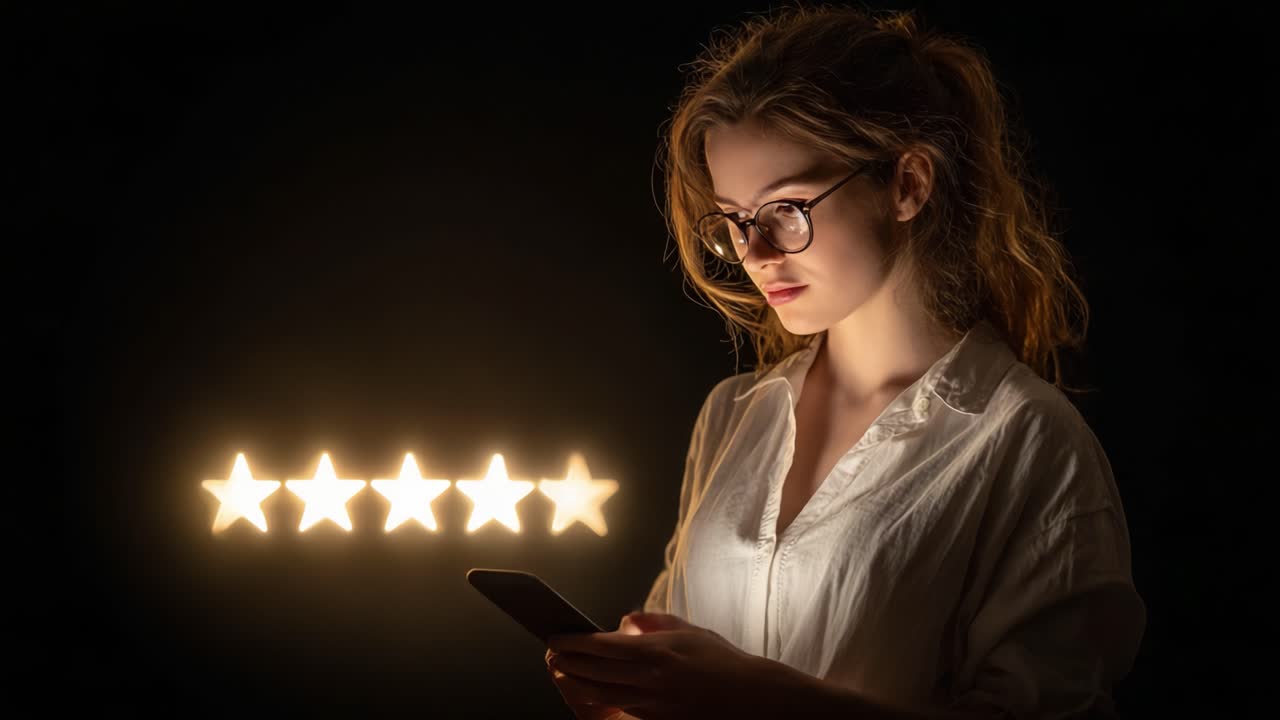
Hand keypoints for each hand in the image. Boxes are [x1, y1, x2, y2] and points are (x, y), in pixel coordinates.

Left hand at [545, 611, 772, 719]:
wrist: (752, 699)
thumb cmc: (722, 662)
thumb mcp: (690, 632)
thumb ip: (655, 622)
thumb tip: (626, 619)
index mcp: (659, 650)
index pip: (604, 645)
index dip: (576, 642)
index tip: (558, 637)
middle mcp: (652, 678)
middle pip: (597, 670)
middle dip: (569, 662)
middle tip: (552, 653)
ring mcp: (654, 703)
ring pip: (603, 693)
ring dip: (577, 682)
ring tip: (563, 672)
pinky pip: (619, 709)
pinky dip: (599, 699)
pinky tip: (588, 693)